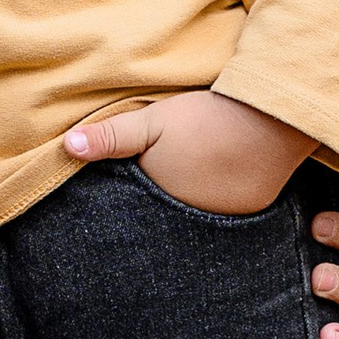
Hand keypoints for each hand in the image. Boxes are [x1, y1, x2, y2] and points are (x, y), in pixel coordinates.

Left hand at [63, 91, 314, 214]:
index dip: (136, 185)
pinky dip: (221, 192)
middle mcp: (191, 220)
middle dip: (162, 194)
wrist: (270, 118)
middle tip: (174, 165)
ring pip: (197, 208)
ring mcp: (224, 218)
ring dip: (193, 193)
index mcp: (161, 201)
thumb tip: (68, 148)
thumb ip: (111, 137)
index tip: (138, 171)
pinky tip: (222, 169)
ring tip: (198, 166)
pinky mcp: (252, 209)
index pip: (138, 203)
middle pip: (167, 207)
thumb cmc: (205, 118)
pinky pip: (226, 208)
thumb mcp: (152, 121)